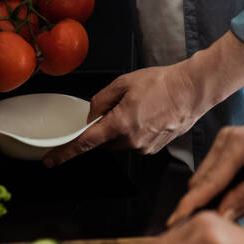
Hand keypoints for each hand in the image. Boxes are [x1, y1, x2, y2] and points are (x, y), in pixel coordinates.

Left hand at [43, 63, 201, 164]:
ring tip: (142, 107)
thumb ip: (102, 99)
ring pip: (121, 143)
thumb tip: (92, 114)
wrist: (193, 90)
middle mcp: (130, 141)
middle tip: (120, 106)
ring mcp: (144, 147)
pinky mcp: (155, 149)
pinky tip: (151, 115)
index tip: (51, 161)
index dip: (65, 153)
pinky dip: (138, 131)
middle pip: (104, 142)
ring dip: (123, 129)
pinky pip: (136, 143)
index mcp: (120, 124)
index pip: (85, 143)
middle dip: (105, 128)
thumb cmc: (163, 83)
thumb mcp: (125, 82)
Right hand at [169, 106, 243, 223]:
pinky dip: (226, 191)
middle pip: (201, 183)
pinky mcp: (228, 147)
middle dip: (209, 207)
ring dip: (220, 200)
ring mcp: (224, 143)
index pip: (205, 183)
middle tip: (236, 222)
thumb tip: (221, 216)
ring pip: (208, 181)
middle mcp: (223, 141)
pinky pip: (218, 175)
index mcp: (234, 146)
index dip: (189, 206)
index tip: (172, 224)